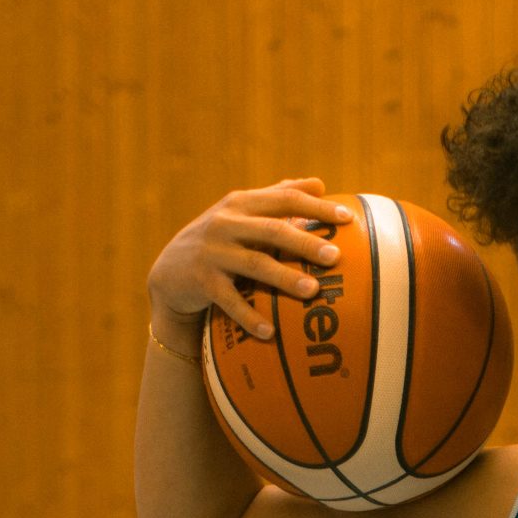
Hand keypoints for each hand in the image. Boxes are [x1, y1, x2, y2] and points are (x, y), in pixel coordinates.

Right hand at [147, 179, 360, 349]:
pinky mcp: (201, 282)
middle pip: (272, 230)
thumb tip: (318, 184)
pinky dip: (249, 317)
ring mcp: (213, 252)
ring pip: (254, 264)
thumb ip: (276, 197)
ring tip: (312, 291)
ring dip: (284, 278)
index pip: (285, 199)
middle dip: (305, 242)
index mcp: (242, 203)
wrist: (170, 272)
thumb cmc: (220, 242)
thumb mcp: (241, 215)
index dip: (316, 208)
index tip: (347, 220)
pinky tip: (271, 333)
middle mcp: (226, 223)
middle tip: (334, 257)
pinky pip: (229, 301)